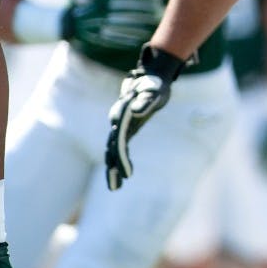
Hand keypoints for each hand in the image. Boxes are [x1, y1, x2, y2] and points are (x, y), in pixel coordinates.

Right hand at [62, 0, 159, 51]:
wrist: (65, 23)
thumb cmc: (88, 9)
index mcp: (101, 2)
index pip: (124, 1)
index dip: (139, 2)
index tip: (153, 3)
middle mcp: (99, 14)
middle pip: (125, 15)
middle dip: (142, 16)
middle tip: (157, 16)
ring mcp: (97, 27)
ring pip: (121, 28)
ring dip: (137, 29)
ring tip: (150, 28)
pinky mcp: (95, 39)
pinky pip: (113, 41)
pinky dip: (126, 41)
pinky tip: (137, 41)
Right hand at [105, 44, 185, 189]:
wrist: (151, 79)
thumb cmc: (154, 85)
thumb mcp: (153, 93)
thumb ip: (145, 102)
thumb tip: (137, 112)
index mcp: (122, 115)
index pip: (119, 141)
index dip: (121, 158)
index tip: (127, 174)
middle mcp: (117, 121)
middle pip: (112, 148)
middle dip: (113, 168)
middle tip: (115, 187)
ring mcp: (120, 125)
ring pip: (113, 149)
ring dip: (113, 167)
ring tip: (115, 187)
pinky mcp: (126, 128)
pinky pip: (120, 146)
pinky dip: (121, 159)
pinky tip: (125, 173)